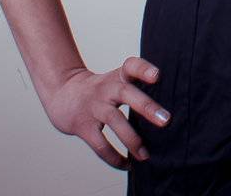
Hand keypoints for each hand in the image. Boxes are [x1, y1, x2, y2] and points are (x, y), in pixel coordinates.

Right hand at [43, 57, 169, 169]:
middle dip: (147, 107)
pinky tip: (128, 165)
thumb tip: (164, 114)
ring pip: (115, 120)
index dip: (144, 69)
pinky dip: (114, 157)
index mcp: (118, 76)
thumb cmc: (101, 89)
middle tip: (166, 120)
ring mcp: (94, 107)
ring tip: (146, 155)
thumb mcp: (116, 80)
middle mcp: (107, 89)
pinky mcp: (84, 126)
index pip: (132, 66)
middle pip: (127, 93)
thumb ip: (137, 89)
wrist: (64, 93)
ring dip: (132, 139)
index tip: (157, 76)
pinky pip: (100, 144)